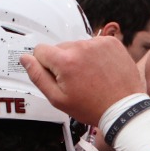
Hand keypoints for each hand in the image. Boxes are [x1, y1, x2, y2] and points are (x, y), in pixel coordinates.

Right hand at [21, 36, 146, 127]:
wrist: (124, 108)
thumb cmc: (92, 107)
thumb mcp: (58, 99)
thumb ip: (38, 76)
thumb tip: (25, 59)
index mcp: (65, 61)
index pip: (40, 50)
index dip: (44, 65)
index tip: (56, 77)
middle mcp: (81, 47)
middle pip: (59, 48)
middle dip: (63, 62)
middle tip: (76, 81)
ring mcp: (98, 43)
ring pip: (77, 46)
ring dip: (79, 58)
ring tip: (90, 77)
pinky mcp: (111, 42)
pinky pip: (93, 44)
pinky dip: (94, 54)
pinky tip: (100, 70)